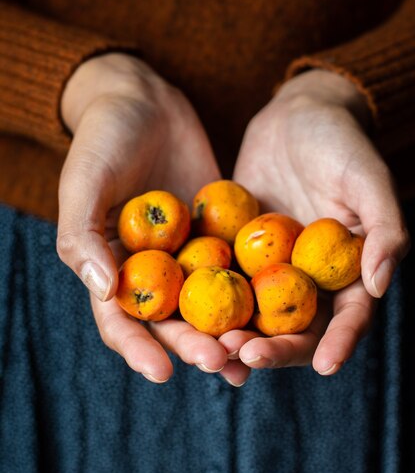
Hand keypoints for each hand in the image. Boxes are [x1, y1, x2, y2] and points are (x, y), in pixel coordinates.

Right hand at [57, 53, 231, 382]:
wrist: (145, 100)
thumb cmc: (103, 138)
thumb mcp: (84, 182)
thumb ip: (84, 236)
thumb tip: (103, 291)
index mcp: (109, 266)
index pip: (119, 320)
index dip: (138, 348)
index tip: (163, 372)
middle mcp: (149, 268)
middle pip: (169, 320)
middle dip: (193, 346)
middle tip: (221, 360)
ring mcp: (185, 252)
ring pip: (206, 303)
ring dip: (226, 330)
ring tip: (250, 354)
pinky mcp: (216, 233)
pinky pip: (234, 266)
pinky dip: (250, 292)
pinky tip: (272, 311)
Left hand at [219, 69, 409, 377]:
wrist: (294, 115)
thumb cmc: (339, 141)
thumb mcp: (367, 178)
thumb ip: (384, 228)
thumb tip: (380, 286)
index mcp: (349, 269)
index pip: (348, 317)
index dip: (340, 343)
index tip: (323, 367)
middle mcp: (309, 276)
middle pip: (296, 327)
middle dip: (276, 348)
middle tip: (246, 355)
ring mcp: (270, 266)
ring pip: (255, 313)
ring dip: (236, 335)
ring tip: (214, 348)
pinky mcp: (236, 250)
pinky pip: (222, 281)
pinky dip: (208, 302)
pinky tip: (185, 317)